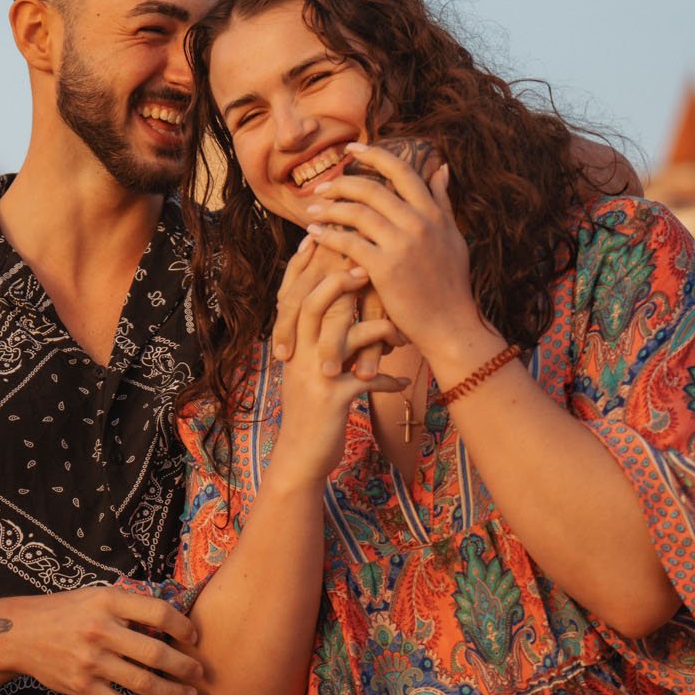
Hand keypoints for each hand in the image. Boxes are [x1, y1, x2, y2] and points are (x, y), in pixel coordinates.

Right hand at [8, 585, 202, 694]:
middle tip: (200, 674)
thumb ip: (130, 605)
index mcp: (108, 601)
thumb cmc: (67, 611)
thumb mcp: (97, 595)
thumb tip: (173, 616)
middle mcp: (101, 630)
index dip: (183, 626)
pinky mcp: (82, 686)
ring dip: (173, 693)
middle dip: (185, 667)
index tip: (194, 637)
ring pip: (143, 682)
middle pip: (155, 653)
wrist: (21, 633)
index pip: (158, 612)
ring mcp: (91, 661)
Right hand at [270, 241, 404, 484]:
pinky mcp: (331, 400)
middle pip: (308, 303)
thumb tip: (336, 306)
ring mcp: (311, 377)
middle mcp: (296, 355)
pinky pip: (364, 380)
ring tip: (395, 325)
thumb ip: (319, 340)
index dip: (304, 263)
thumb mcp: (310, 371)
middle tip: (363, 260)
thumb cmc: (313, 410)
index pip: (291, 293)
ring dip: (370, 325)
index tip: (320, 235)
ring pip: (337, 336)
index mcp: (291, 343)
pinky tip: (403, 379)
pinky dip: (386, 377)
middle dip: (335, 279)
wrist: (300, 459)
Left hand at [302, 142, 477, 357]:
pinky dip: (327, 235)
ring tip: (313, 209)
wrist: (450, 324)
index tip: (351, 149)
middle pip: (372, 189)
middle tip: (322, 186)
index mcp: (434, 213)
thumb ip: (442, 202)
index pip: (401, 171)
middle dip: (342, 183)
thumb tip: (441, 168)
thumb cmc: (451, 283)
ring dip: (329, 208)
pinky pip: (348, 242)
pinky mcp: (384, 268)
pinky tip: (314, 233)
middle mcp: (419, 223)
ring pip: (356, 213)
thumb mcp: (453, 236)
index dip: (373, 155)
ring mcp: (402, 245)